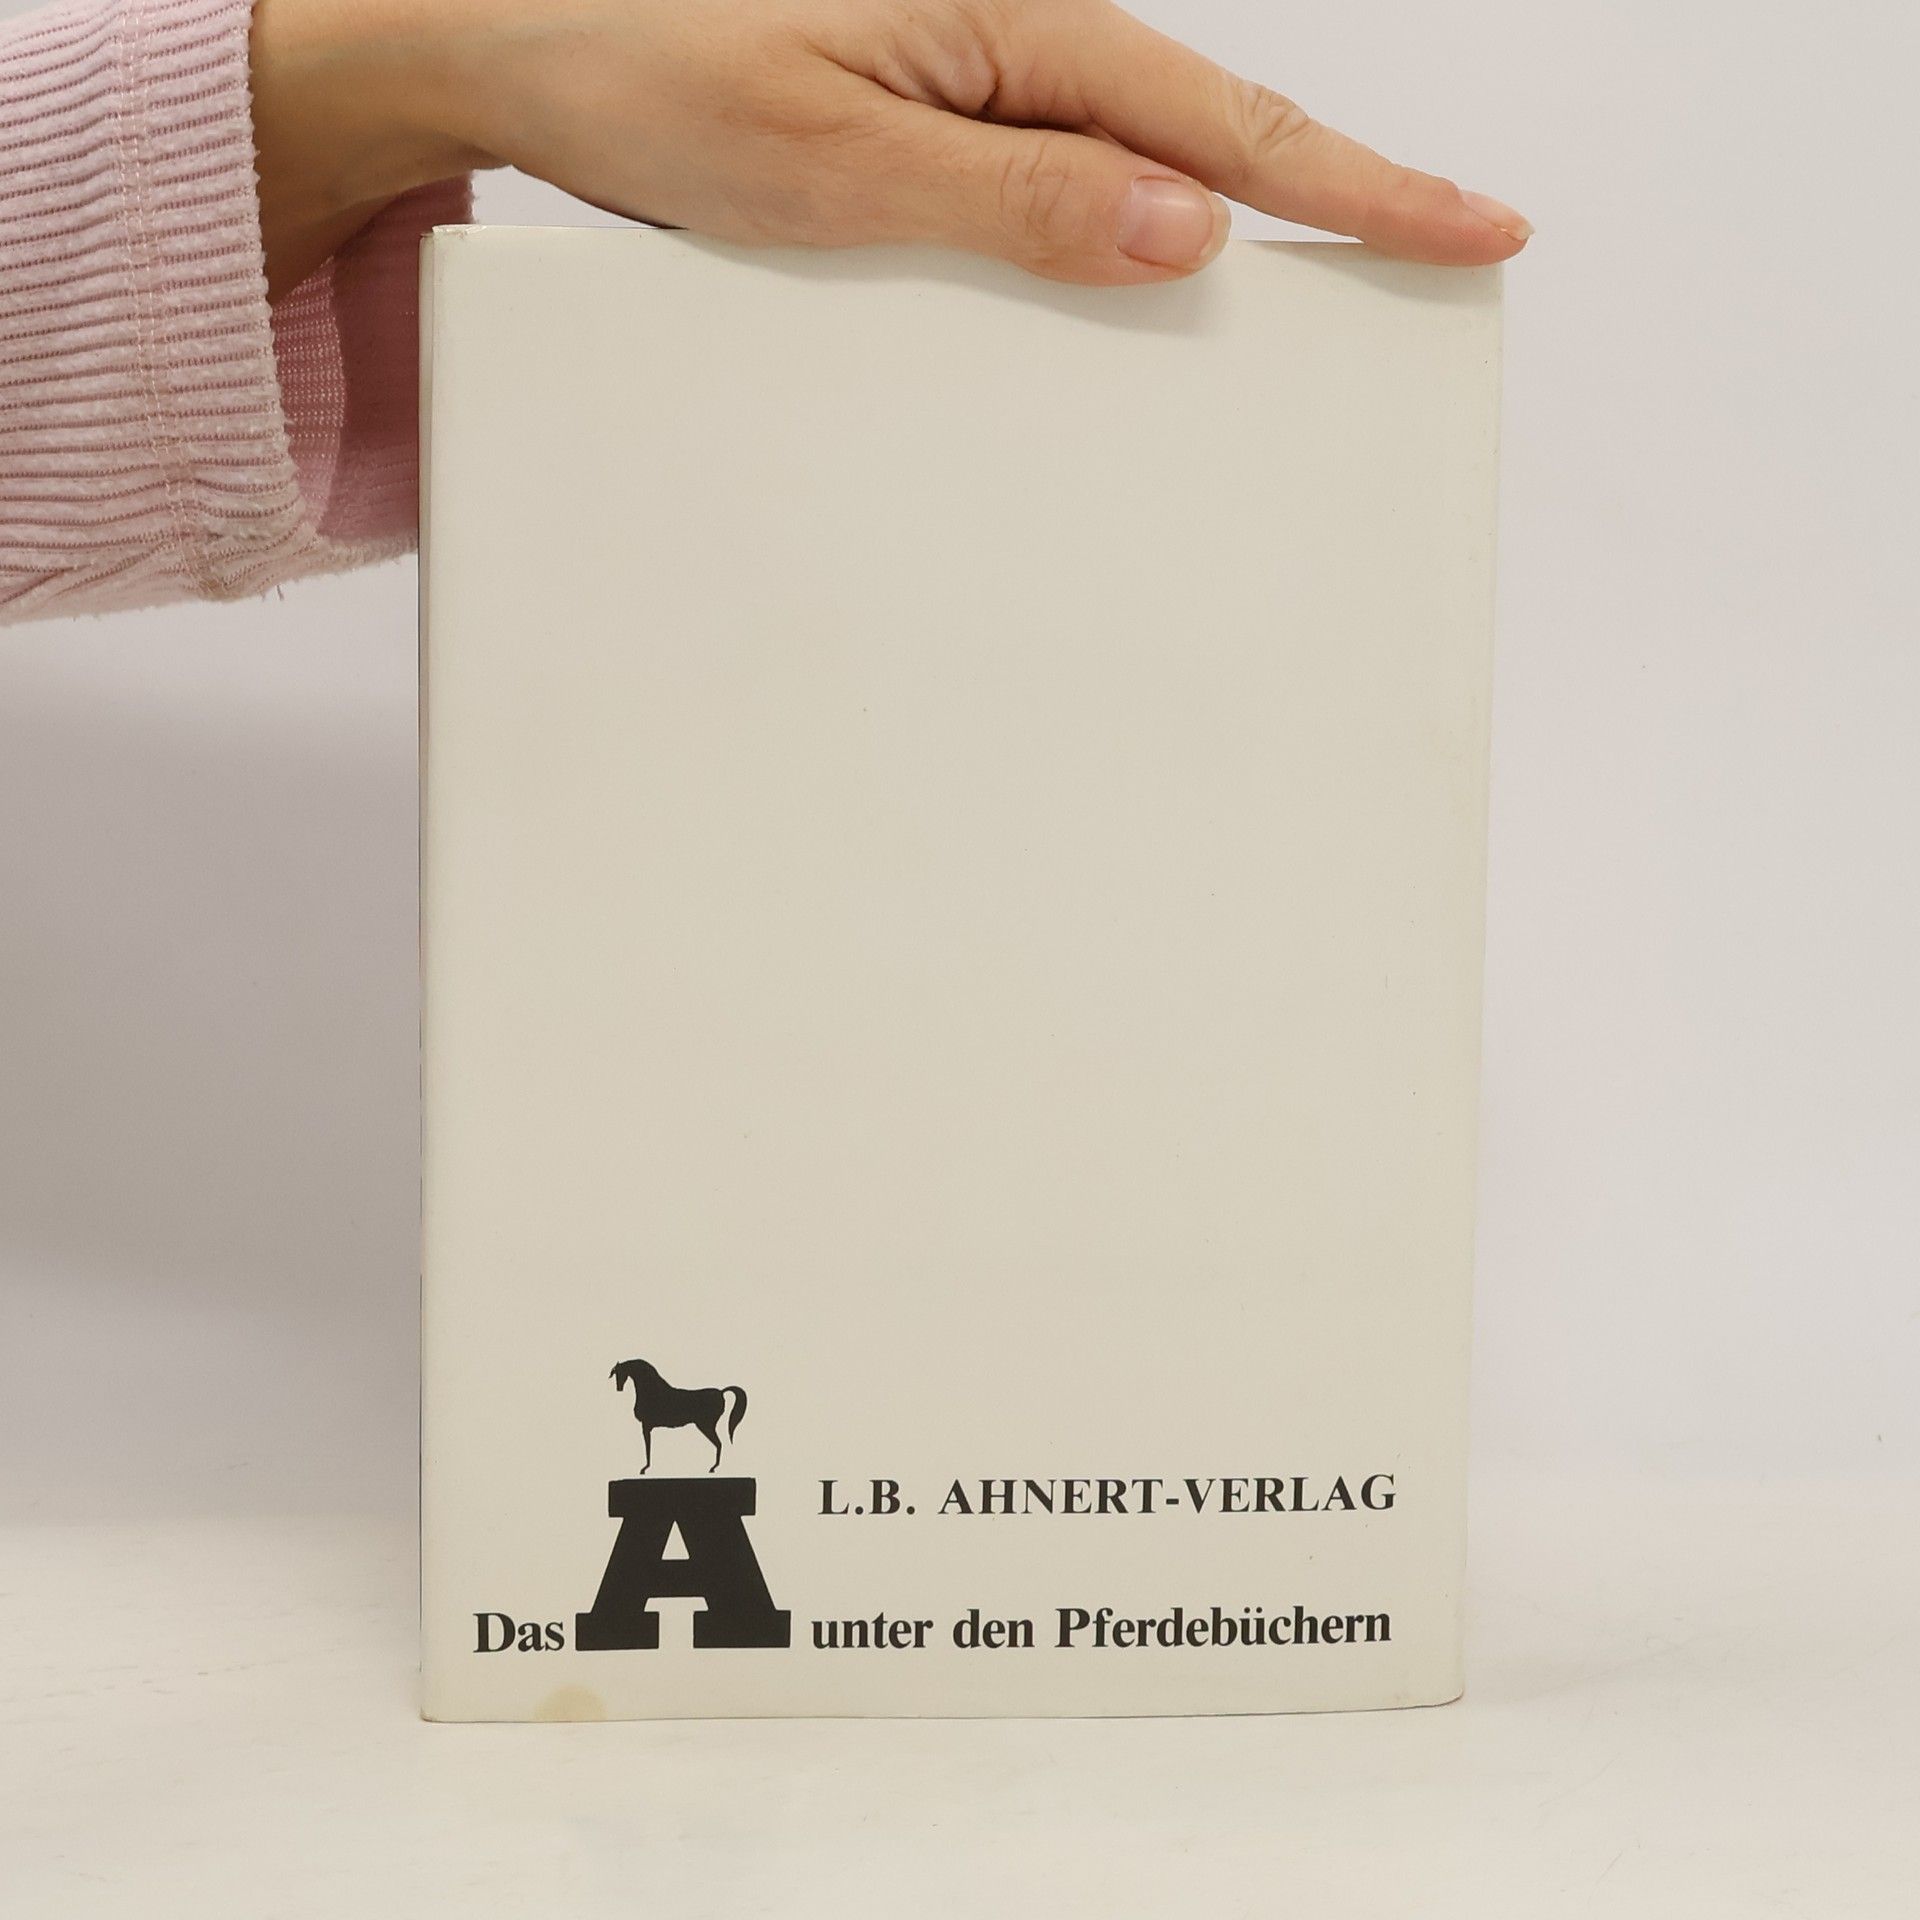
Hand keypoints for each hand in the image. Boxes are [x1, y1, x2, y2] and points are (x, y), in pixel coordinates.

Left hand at [251, 0, 1529, 297]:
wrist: (517, 50)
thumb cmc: (644, 79)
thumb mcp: (830, 158)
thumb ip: (1010, 196)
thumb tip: (1185, 231)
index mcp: (1005, 26)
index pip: (1220, 122)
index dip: (1355, 181)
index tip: (1469, 227)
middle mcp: (1002, 43)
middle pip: (1207, 133)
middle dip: (1334, 198)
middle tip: (1443, 258)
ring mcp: (965, 84)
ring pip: (1134, 166)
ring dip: (1231, 228)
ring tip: (1327, 290)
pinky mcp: (923, 128)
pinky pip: (1052, 189)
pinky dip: (1116, 241)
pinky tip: (1144, 287)